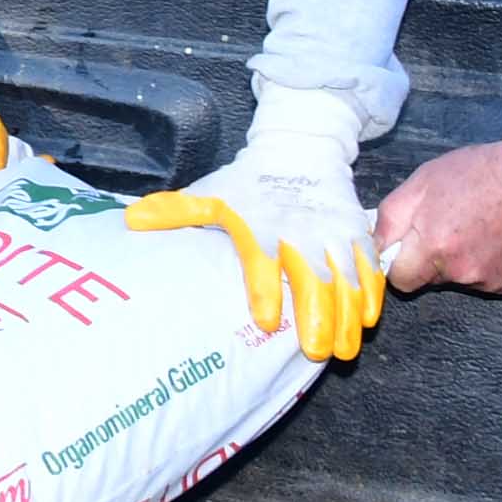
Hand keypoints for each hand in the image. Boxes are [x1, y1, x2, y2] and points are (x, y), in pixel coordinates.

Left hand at [128, 116, 382, 362]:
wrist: (300, 148)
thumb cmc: (248, 182)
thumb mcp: (211, 192)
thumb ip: (174, 211)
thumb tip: (130, 222)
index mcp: (261, 224)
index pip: (262, 259)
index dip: (264, 290)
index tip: (264, 322)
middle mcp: (301, 231)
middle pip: (313, 276)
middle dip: (317, 316)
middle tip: (314, 352)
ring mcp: (333, 232)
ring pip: (346, 278)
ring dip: (347, 316)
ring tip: (343, 350)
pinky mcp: (357, 233)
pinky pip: (369, 265)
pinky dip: (372, 293)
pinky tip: (368, 319)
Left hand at [377, 138, 501, 298]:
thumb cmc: (482, 174)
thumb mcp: (422, 182)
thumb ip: (392, 217)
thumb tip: (376, 242)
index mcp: (433, 247)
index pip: (400, 280)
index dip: (399, 263)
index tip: (404, 249)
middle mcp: (459, 271)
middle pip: (428, 280)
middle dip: (428, 260)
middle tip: (443, 228)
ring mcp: (487, 281)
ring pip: (456, 279)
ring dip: (457, 261)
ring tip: (473, 226)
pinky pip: (484, 280)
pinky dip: (484, 264)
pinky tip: (493, 237)